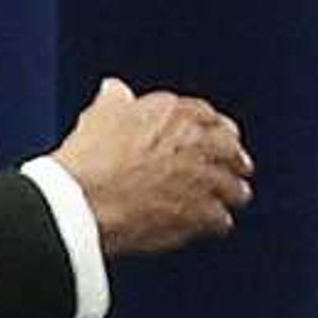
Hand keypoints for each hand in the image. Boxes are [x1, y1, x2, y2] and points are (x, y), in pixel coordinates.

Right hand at [48, 79, 254, 256]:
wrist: (83, 202)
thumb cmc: (88, 160)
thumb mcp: (99, 116)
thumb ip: (114, 99)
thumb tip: (115, 90)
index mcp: (177, 114)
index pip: (210, 117)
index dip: (213, 129)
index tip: (215, 137)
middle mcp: (199, 143)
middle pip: (231, 152)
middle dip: (232, 161)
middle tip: (231, 170)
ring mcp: (204, 180)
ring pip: (234, 188)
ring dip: (229, 194)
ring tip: (223, 202)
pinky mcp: (201, 215)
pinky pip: (220, 221)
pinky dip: (215, 224)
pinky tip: (208, 227)